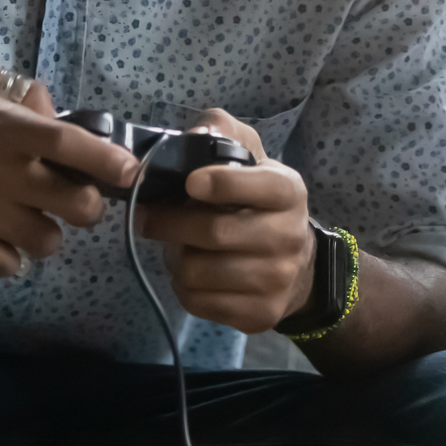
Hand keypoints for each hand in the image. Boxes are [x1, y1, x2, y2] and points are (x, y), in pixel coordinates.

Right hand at [0, 61, 138, 277]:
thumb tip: (50, 106)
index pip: (73, 145)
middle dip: (83, 206)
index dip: (110, 162)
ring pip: (48, 241)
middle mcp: (0, 173)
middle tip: (67, 201)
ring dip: (45, 234)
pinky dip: (8, 256)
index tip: (129, 172)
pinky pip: (11, 265)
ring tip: (23, 221)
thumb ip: (14, 89)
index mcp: (5, 128)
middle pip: (78, 205)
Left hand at [134, 108, 316, 333]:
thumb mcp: (250, 157)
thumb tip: (196, 134)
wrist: (298, 266)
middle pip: (214, 233)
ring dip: (175, 258)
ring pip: (197, 272)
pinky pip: (198, 302)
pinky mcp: (260, 315)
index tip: (189, 183)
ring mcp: (277, 281)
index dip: (218, 183)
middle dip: (169, 223)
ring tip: (177, 247)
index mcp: (289, 192)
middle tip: (147, 217)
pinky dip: (183, 286)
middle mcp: (289, 237)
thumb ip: (223, 131)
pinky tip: (192, 273)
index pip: (257, 186)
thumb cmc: (259, 202)